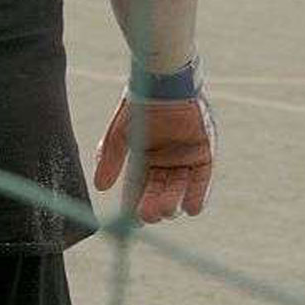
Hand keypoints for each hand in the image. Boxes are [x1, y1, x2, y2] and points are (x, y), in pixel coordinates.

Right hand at [92, 90, 215, 224]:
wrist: (163, 83)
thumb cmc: (138, 104)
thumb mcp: (119, 133)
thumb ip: (110, 158)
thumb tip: (99, 187)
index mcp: (143, 157)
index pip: (138, 187)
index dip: (134, 204)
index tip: (132, 221)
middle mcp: (165, 161)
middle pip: (159, 191)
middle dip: (153, 205)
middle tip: (147, 215)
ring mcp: (185, 158)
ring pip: (179, 188)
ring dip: (172, 203)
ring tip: (165, 210)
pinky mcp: (204, 153)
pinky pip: (202, 179)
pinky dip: (197, 194)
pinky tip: (191, 208)